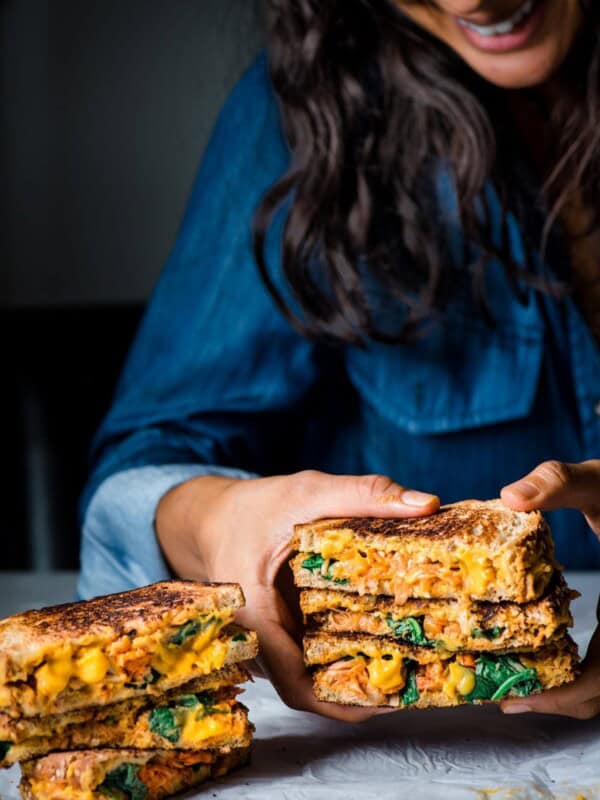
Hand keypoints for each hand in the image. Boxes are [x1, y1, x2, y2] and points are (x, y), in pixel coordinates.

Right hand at [156, 470, 438, 721]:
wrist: (211, 515)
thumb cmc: (252, 505)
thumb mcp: (305, 491)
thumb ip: (362, 493)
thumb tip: (425, 503)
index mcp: (257, 617)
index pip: (296, 686)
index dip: (344, 703)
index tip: (392, 699)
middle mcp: (260, 640)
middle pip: (311, 685)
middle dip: (362, 689)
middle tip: (417, 678)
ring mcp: (270, 639)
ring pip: (312, 673)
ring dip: (355, 673)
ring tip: (409, 663)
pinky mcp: (281, 630)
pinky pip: (310, 653)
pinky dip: (343, 651)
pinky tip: (381, 636)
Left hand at [500, 459, 599, 718]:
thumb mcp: (598, 481)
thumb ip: (559, 482)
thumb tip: (511, 497)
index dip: (559, 697)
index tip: (512, 698)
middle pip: (599, 695)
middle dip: (551, 700)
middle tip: (499, 694)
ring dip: (562, 689)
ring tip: (511, 679)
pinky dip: (574, 669)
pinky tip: (538, 650)